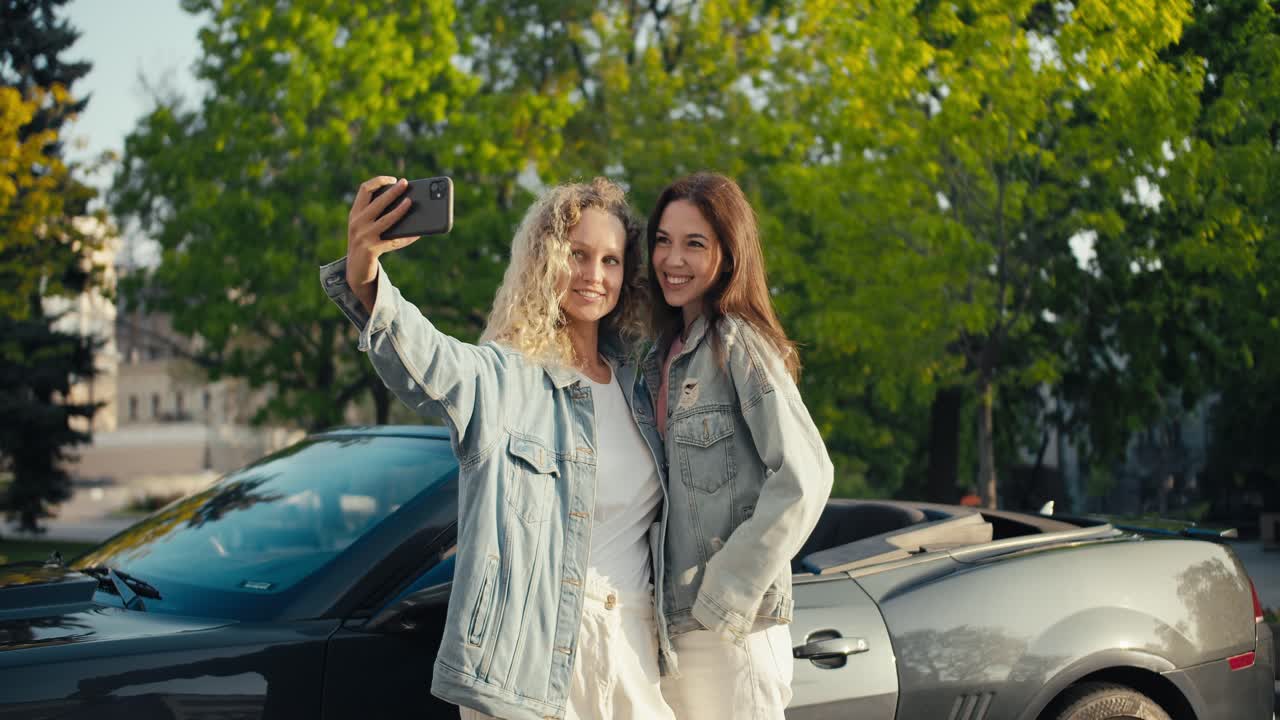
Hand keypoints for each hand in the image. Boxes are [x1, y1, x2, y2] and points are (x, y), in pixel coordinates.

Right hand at [345, 176, 418, 310]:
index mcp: (355, 213)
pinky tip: (418, 234)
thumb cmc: (368, 243)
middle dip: (392, 191)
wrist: (355, 270)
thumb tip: (410, 205)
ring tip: (411, 202)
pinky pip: (393, 241)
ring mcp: (363, 236)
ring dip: (400, 210)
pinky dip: (407, 237)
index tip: (393, 179)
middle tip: (406, 183)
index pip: (364, 189)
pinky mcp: (371, 249)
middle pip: (377, 202)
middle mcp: (357, 223)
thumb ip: (381, 216)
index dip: (379, 181)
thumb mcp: (369, 227)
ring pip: (386, 219)